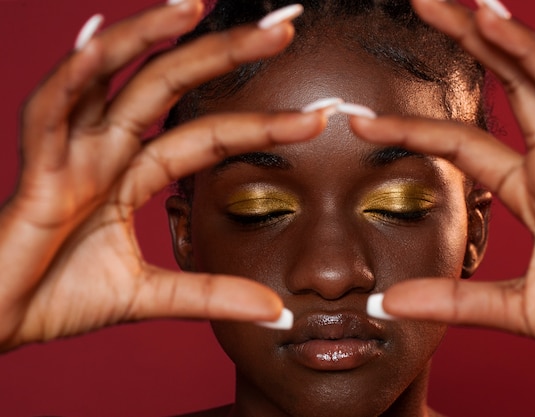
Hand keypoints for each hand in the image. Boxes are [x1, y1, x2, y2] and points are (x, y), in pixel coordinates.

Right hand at [0, 1, 324, 350]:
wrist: (0, 323)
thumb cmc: (60, 298)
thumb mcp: (151, 296)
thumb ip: (211, 294)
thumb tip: (274, 310)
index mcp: (132, 175)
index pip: (207, 136)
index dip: (261, 124)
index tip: (315, 117)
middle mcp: (105, 151)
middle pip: (169, 87)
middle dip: (223, 54)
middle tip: (284, 27)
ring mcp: (70, 154)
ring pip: (111, 81)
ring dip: (150, 38)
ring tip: (196, 6)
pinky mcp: (35, 172)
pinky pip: (49, 113)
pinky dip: (71, 76)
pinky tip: (96, 36)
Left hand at [352, 0, 534, 365]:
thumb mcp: (514, 308)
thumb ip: (453, 300)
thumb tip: (389, 303)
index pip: (463, 142)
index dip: (413, 128)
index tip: (363, 121)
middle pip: (513, 86)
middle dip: (473, 40)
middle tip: (426, 0)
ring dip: (521, 48)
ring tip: (481, 10)